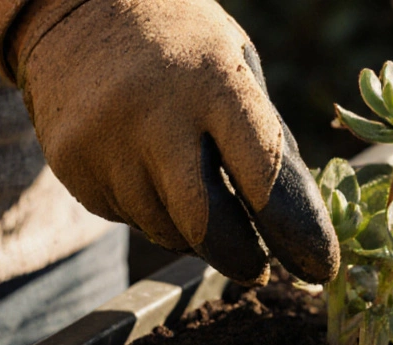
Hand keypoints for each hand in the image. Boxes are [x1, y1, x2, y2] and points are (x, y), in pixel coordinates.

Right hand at [5, 0, 338, 285]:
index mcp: (213, 82)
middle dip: (241, 258)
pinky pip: (127, 218)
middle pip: (207, 224)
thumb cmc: (179, 42)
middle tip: (259, 269)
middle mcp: (155, 114)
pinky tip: (144, 168)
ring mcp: (106, 142)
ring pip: (165, 230)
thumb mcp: (235, 64)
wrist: (74, 8)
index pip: (264, 176)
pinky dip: (149, 210)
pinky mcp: (73, 165)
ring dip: (192, 231)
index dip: (297, 232)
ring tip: (190, 187)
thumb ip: (264, 137)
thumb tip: (298, 223)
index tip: (320, 267)